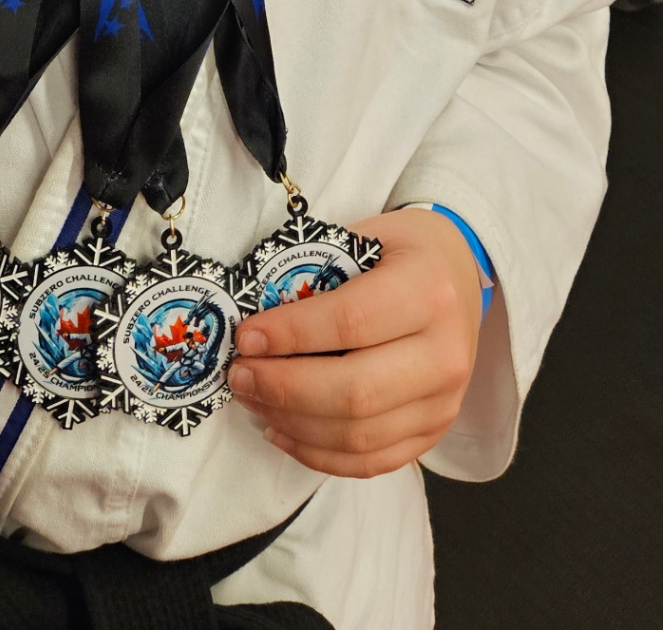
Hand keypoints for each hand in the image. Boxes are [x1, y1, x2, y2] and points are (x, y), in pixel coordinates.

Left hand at [228, 206, 482, 477]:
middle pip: (356, 391)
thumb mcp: (363, 237)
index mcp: (428, 291)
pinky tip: (280, 430)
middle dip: (284, 388)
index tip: (246, 337)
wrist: (456, 270)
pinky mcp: (435, 431)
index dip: (291, 335)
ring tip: (252, 397)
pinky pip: (372, 461)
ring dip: (293, 422)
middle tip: (240, 374)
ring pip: (360, 435)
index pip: (351, 323)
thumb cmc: (398, 251)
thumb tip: (254, 322)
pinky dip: (318, 454)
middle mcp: (446, 353)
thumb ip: (315, 273)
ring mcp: (445, 401)